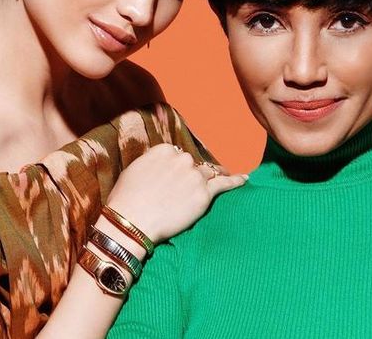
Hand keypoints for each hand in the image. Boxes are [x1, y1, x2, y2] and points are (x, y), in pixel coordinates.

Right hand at [105, 144, 246, 242]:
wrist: (131, 221)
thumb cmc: (126, 199)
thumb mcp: (134, 170)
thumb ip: (152, 163)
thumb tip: (160, 165)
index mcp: (164, 150)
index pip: (178, 155)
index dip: (179, 167)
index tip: (180, 175)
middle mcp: (182, 159)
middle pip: (195, 164)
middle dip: (195, 174)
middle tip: (194, 185)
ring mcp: (195, 176)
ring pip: (211, 173)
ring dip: (217, 176)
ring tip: (226, 177)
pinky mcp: (204, 194)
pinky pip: (225, 184)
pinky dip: (236, 181)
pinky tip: (245, 179)